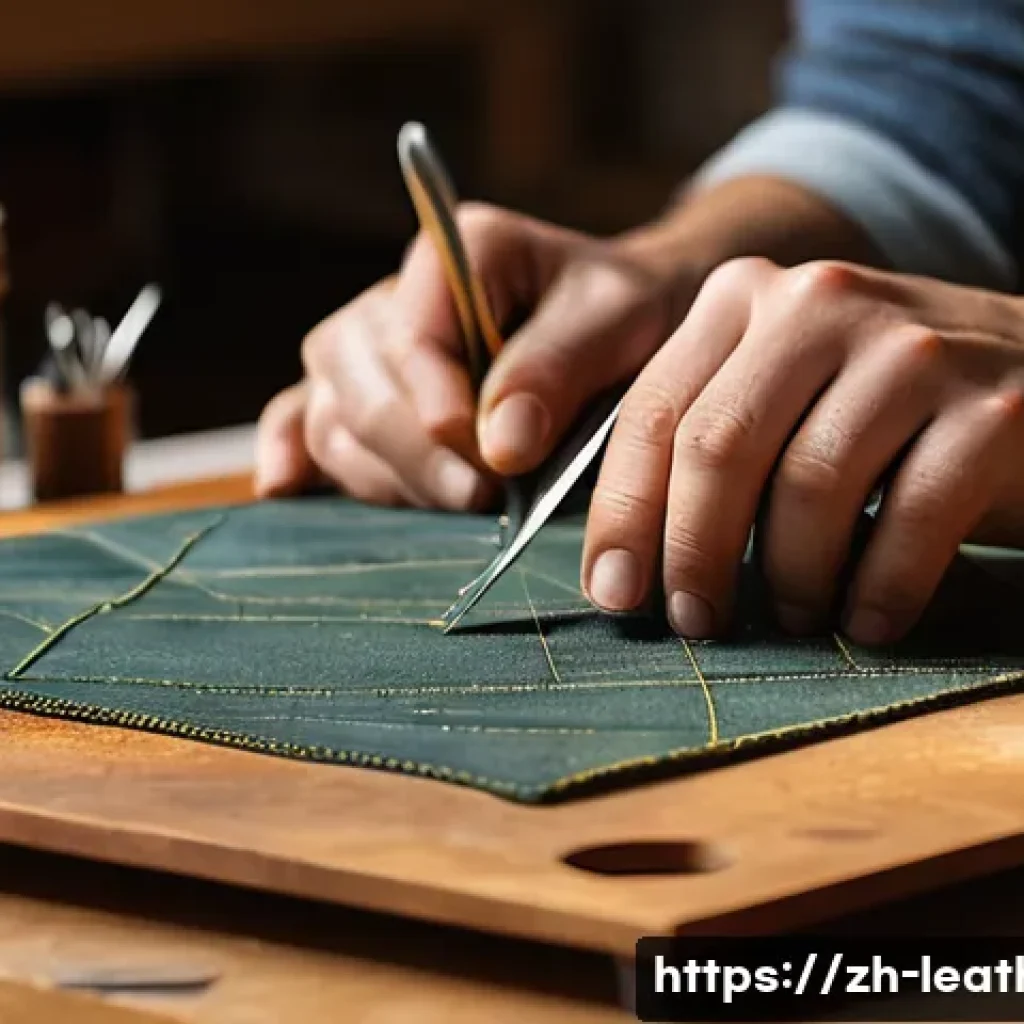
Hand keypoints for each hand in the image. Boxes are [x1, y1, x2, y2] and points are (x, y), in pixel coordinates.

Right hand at [255, 203, 694, 508]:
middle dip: (415, 450)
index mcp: (461, 251)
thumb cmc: (623, 311)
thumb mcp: (617, 320)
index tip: (488, 461)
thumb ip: (558, 367)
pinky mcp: (359, 393)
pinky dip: (290, 450)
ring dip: (384, 471)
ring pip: (332, 411)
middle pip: (358, 377)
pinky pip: (300, 415)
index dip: (437, 402)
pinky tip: (283, 486)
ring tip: (452, 501)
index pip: (414, 330)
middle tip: (480, 496)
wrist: (623, 321)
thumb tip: (500, 444)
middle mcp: (399, 293)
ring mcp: (370, 345)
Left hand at [582, 258, 1023, 645]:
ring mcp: (911, 347)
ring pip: (809, 486)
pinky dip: (879, 588)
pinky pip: (910, 518)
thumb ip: (706, 443)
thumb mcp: (778, 396)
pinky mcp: (993, 406)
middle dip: (693, 553)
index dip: (622, 514)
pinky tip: (866, 622)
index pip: (653, 413)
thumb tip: (624, 564)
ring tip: (791, 618)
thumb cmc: (878, 415)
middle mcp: (819, 304)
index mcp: (744, 298)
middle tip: (695, 622)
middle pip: (718, 447)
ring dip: (788, 577)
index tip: (611, 593)